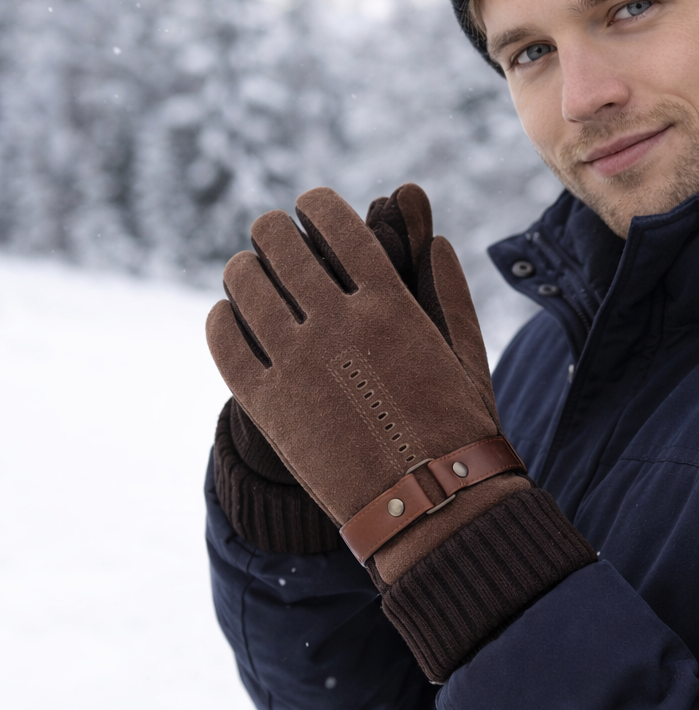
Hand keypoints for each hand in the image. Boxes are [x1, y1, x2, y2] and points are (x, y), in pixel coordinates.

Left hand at [206, 187, 530, 583]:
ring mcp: (299, 362)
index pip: (335, 223)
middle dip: (272, 230)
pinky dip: (221, 318)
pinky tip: (228, 316)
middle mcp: (339, 322)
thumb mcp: (465, 351)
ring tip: (247, 270)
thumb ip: (449, 290)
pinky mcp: (269, 405)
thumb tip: (436, 240)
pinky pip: (225, 341)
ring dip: (243, 267)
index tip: (309, 206)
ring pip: (245, 284)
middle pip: (280, 244)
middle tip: (270, 233)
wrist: (432, 505)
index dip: (315, 204)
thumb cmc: (458, 427)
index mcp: (390, 301)